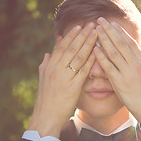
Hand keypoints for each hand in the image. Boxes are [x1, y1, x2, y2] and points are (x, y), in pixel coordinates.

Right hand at [28, 22, 96, 137]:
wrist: (45, 117)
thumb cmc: (46, 99)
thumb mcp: (42, 79)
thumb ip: (45, 65)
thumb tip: (48, 53)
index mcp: (49, 66)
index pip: (61, 46)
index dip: (70, 35)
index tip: (79, 26)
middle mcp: (56, 69)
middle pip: (71, 48)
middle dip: (82, 35)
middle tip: (92, 24)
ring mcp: (64, 77)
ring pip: (78, 56)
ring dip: (88, 43)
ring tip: (96, 33)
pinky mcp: (72, 87)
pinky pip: (83, 70)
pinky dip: (91, 60)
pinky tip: (98, 52)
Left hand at [94, 17, 140, 121]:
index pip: (131, 43)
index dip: (120, 32)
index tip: (113, 24)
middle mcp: (137, 64)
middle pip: (121, 43)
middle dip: (109, 30)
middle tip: (100, 20)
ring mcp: (128, 73)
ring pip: (114, 52)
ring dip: (104, 39)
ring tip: (96, 29)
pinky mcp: (120, 83)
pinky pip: (109, 67)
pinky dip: (101, 57)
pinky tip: (95, 48)